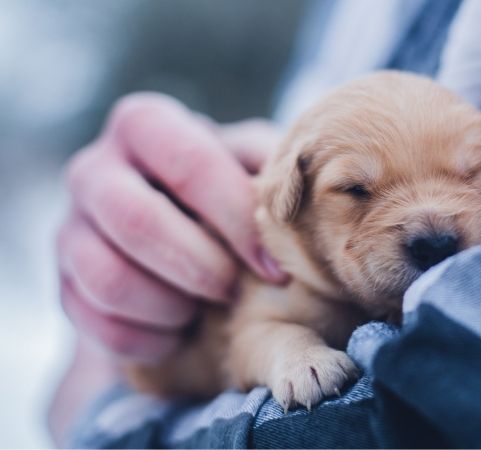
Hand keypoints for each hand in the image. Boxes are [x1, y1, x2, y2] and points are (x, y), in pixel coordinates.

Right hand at [57, 93, 286, 362]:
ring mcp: (70, 227)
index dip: (237, 221)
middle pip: (135, 220)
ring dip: (170, 305)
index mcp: (146, 125)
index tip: (276, 268)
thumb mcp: (253, 165)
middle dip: (199, 267)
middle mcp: (94, 168)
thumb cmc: (229, 192)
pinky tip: (180, 333)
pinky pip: (95, 323)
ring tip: (205, 309)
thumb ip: (272, 166)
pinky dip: (148, 338)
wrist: (178, 234)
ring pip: (107, 277)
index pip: (190, 164)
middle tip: (234, 290)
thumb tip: (311, 187)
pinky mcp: (64, 283)